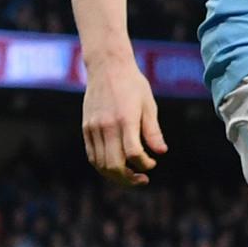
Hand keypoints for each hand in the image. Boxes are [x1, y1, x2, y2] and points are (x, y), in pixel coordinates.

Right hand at [82, 57, 167, 187]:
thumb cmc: (133, 84)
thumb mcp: (148, 104)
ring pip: (100, 164)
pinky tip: (115, 167)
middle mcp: (107, 126)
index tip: (152, 164)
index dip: (143, 164)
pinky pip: (92, 155)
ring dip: (115, 176)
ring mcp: (94, 128)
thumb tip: (161, 152)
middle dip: (129, 179)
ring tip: (130, 176)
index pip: (133, 153)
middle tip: (142, 179)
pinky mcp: (86, 128)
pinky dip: (103, 166)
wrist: (107, 66)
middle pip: (114, 165)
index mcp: (125, 119)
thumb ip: (153, 131)